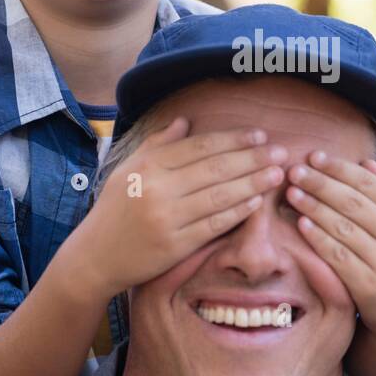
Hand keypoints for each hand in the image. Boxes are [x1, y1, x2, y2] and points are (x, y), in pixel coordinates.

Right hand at [75, 117, 289, 298]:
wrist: (95, 255)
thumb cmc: (115, 208)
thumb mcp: (128, 169)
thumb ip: (158, 144)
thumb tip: (186, 120)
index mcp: (148, 165)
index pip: (200, 146)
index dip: (233, 140)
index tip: (260, 136)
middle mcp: (158, 188)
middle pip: (215, 168)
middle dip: (252, 159)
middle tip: (280, 152)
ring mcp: (167, 218)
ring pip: (219, 196)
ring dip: (253, 183)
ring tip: (277, 174)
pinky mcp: (174, 246)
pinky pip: (213, 225)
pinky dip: (237, 212)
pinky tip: (257, 202)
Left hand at [285, 151, 375, 345]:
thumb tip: (366, 162)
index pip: (369, 184)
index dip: (339, 168)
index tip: (313, 156)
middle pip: (353, 203)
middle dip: (320, 184)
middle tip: (294, 171)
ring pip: (343, 227)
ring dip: (314, 207)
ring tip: (291, 193)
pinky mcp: (369, 286)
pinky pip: (338, 256)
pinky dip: (318, 237)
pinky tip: (301, 223)